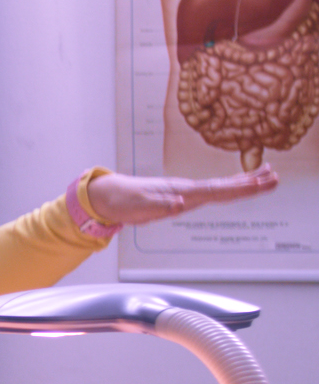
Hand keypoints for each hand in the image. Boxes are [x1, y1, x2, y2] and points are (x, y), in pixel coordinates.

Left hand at [86, 164, 278, 224]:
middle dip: (250, 183)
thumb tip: (180, 203)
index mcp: (181, 191)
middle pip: (225, 186)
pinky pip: (210, 193)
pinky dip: (227, 189)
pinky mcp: (180, 197)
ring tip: (265, 177)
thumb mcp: (139, 206)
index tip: (261, 183)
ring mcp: (184, 192)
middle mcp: (186, 189)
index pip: (217, 190)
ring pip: (220, 188)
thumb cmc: (123, 201)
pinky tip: (236, 189)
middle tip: (276, 177)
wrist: (108, 196)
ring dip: (243, 184)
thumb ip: (159, 205)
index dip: (239, 188)